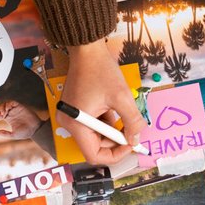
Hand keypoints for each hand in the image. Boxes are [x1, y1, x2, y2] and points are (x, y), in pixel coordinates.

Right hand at [57, 43, 145, 164]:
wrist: (87, 49)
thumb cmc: (100, 69)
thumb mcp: (122, 97)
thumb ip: (132, 122)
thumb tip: (135, 138)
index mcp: (76, 123)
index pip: (94, 155)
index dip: (115, 154)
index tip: (130, 144)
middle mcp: (68, 122)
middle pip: (94, 146)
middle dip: (114, 141)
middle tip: (131, 131)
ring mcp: (70, 115)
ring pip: (94, 135)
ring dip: (111, 129)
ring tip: (121, 112)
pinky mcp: (74, 109)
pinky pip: (91, 124)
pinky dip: (104, 120)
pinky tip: (111, 106)